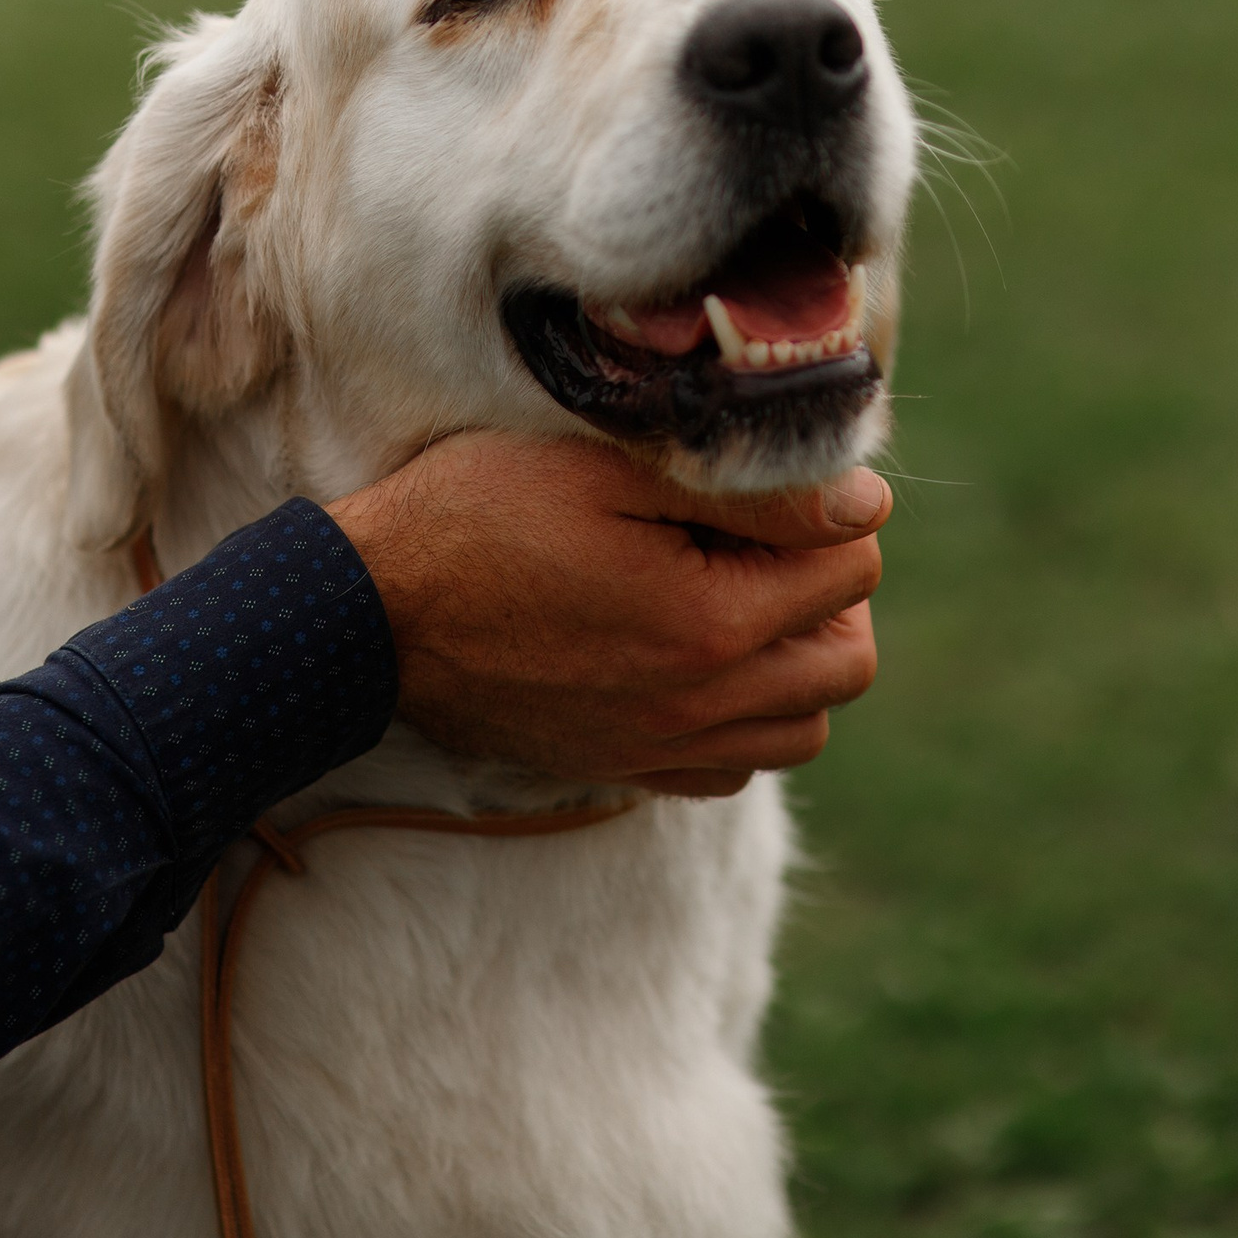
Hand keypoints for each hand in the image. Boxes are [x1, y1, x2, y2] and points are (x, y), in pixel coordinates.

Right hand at [325, 433, 887, 796]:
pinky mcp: (629, 769)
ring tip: (738, 599)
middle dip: (832, 592)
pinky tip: (696, 660)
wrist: (372, 617)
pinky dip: (745, 717)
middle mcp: (703, 706)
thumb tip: (865, 505)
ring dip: (797, 660)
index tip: (765, 484)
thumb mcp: (608, 468)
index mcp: (711, 623)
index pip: (852, 568)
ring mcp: (666, 749)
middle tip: (769, 541)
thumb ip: (747, 488)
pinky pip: (738, 766)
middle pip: (848, 659)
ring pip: (805, 725)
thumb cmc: (479, 516)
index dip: (826, 509)